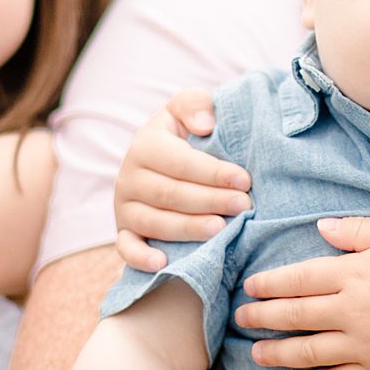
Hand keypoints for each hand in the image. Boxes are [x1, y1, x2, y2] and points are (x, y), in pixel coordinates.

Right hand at [114, 88, 247, 272]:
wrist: (159, 160)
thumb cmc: (182, 135)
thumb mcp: (186, 109)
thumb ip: (194, 105)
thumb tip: (204, 125)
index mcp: (145, 145)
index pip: (180, 162)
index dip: (213, 172)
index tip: (245, 180)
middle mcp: (129, 177)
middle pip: (170, 194)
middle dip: (210, 201)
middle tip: (244, 206)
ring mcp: (124, 207)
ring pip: (154, 222)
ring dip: (188, 228)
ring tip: (221, 230)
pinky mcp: (124, 231)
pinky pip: (126, 248)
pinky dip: (140, 258)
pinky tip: (162, 263)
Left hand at [237, 216, 369, 369]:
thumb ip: (360, 230)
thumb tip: (321, 228)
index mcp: (356, 274)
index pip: (299, 279)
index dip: (270, 284)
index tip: (250, 286)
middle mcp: (351, 312)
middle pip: (294, 316)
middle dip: (262, 317)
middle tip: (240, 318)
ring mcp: (362, 346)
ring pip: (306, 352)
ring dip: (276, 353)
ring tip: (256, 353)